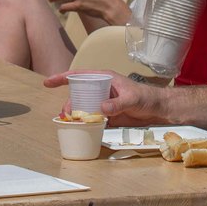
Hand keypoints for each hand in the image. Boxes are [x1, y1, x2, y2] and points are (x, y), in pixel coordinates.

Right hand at [43, 70, 167, 126]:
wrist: (159, 110)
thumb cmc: (147, 97)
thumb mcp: (132, 99)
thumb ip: (117, 103)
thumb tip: (101, 108)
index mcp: (104, 78)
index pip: (79, 75)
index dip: (62, 77)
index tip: (48, 82)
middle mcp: (101, 89)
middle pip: (78, 94)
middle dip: (69, 103)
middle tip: (66, 114)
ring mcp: (103, 102)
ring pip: (83, 107)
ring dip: (76, 115)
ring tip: (73, 123)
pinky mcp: (107, 115)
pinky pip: (92, 118)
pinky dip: (85, 124)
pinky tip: (82, 130)